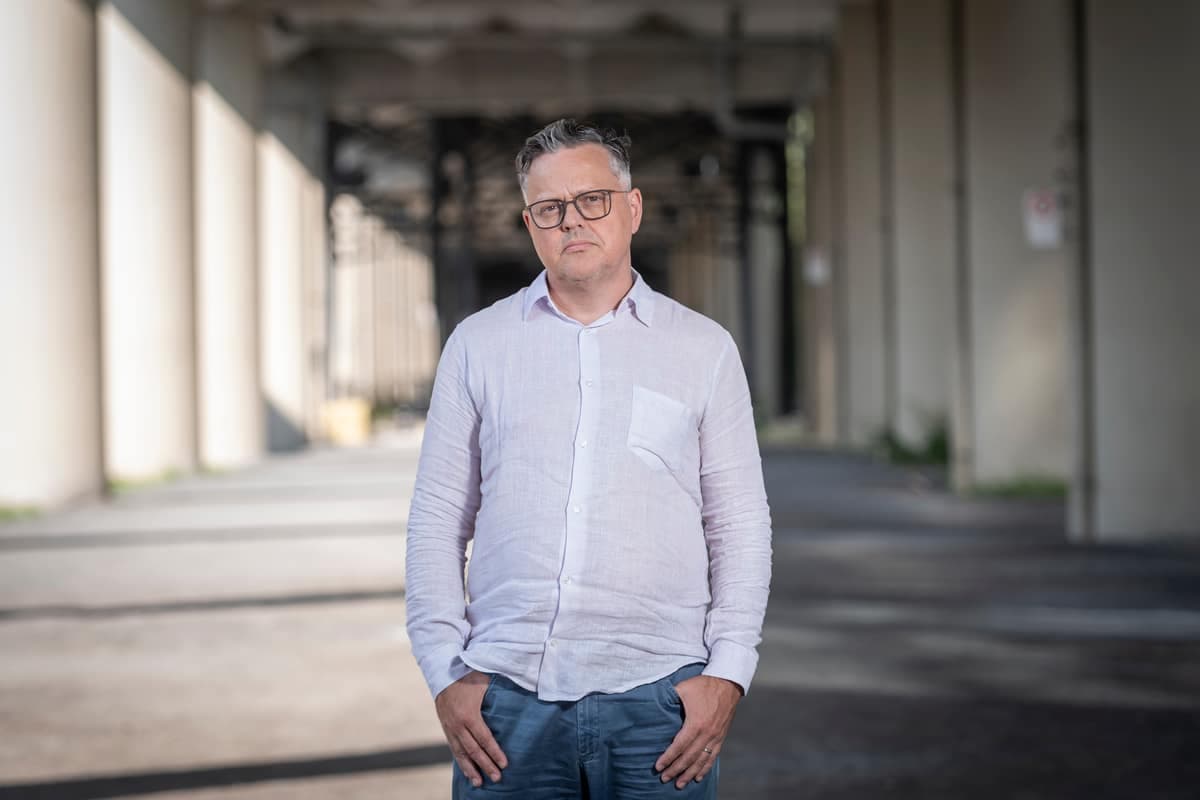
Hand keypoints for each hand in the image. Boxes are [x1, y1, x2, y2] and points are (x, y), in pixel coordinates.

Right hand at [435, 671, 507, 787]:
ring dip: (471, 769)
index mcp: (469, 714)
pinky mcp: (446, 728)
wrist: (443, 672)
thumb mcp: (485, 682)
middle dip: (486, 765)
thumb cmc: (468, 675)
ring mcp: (450, 728)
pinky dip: (461, 762)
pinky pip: (453, 749)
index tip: (504, 764)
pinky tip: (467, 771)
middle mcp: (457, 725)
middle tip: (497, 778)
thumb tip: (522, 691)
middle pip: (473, 750)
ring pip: (461, 753)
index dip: (495, 752)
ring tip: (479, 783)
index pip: (484, 738)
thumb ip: (499, 691)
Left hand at [655, 675, 741, 788]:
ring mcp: (715, 736)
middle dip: (676, 769)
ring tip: (680, 784)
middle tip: (665, 779)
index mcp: (696, 723)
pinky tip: (698, 776)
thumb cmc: (704, 684)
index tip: (658, 767)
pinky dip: (705, 768)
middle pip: (689, 757)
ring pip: (701, 760)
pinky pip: (713, 756)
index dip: (668, 758)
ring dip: (690, 773)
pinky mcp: (721, 736)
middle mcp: (707, 733)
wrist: (728, 683)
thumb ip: (669, 696)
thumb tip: (653, 701)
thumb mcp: (684, 688)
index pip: (679, 746)